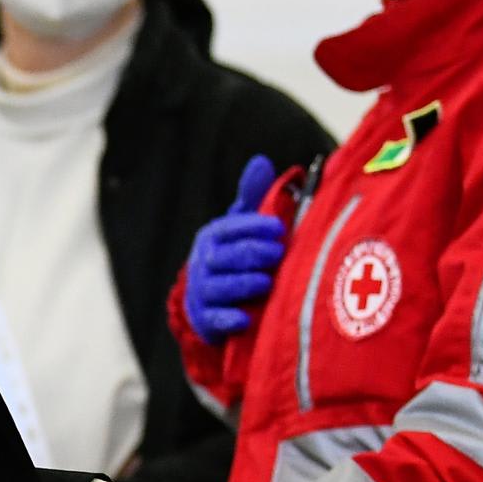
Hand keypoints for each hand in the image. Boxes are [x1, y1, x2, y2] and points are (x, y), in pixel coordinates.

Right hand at [184, 155, 287, 343]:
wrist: (208, 303)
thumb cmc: (235, 257)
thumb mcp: (241, 226)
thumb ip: (253, 197)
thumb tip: (261, 161)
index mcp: (213, 236)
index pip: (230, 227)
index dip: (253, 226)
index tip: (278, 227)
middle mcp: (204, 262)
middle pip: (227, 256)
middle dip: (253, 253)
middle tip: (279, 252)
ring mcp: (203, 292)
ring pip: (222, 286)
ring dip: (245, 283)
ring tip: (267, 281)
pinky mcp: (206, 320)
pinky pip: (216, 320)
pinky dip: (230, 320)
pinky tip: (246, 318)